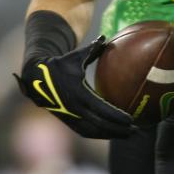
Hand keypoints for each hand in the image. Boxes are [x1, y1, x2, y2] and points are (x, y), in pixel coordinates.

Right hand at [15, 37, 133, 138]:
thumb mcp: (76, 56)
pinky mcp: (67, 121)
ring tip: (127, 135)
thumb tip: (106, 37)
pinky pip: (85, 132)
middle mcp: (74, 107)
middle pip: (100, 124)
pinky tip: (111, 134)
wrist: (36, 78)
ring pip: (93, 131)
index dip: (117, 116)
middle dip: (119, 129)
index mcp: (78, 92)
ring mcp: (70, 116)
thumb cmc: (60, 64)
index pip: (101, 108)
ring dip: (111, 135)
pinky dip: (100, 135)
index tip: (132, 119)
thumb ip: (93, 49)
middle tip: (136, 131)